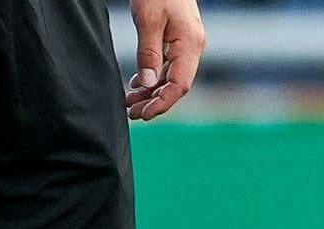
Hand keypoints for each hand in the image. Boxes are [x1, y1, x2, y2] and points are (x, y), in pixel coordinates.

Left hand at [126, 0, 205, 120]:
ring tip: (131, 102)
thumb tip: (147, 83)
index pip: (180, 84)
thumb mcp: (148, 19)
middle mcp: (192, 48)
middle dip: (154, 101)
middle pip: (176, 84)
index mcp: (190, 45)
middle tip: (132, 113)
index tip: (144, 114)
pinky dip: (153, 77)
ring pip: (171, 77)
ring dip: (151, 92)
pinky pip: (168, 66)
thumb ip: (149, 52)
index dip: (162, 102)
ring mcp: (187, 45)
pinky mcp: (179, 40)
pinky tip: (137, 84)